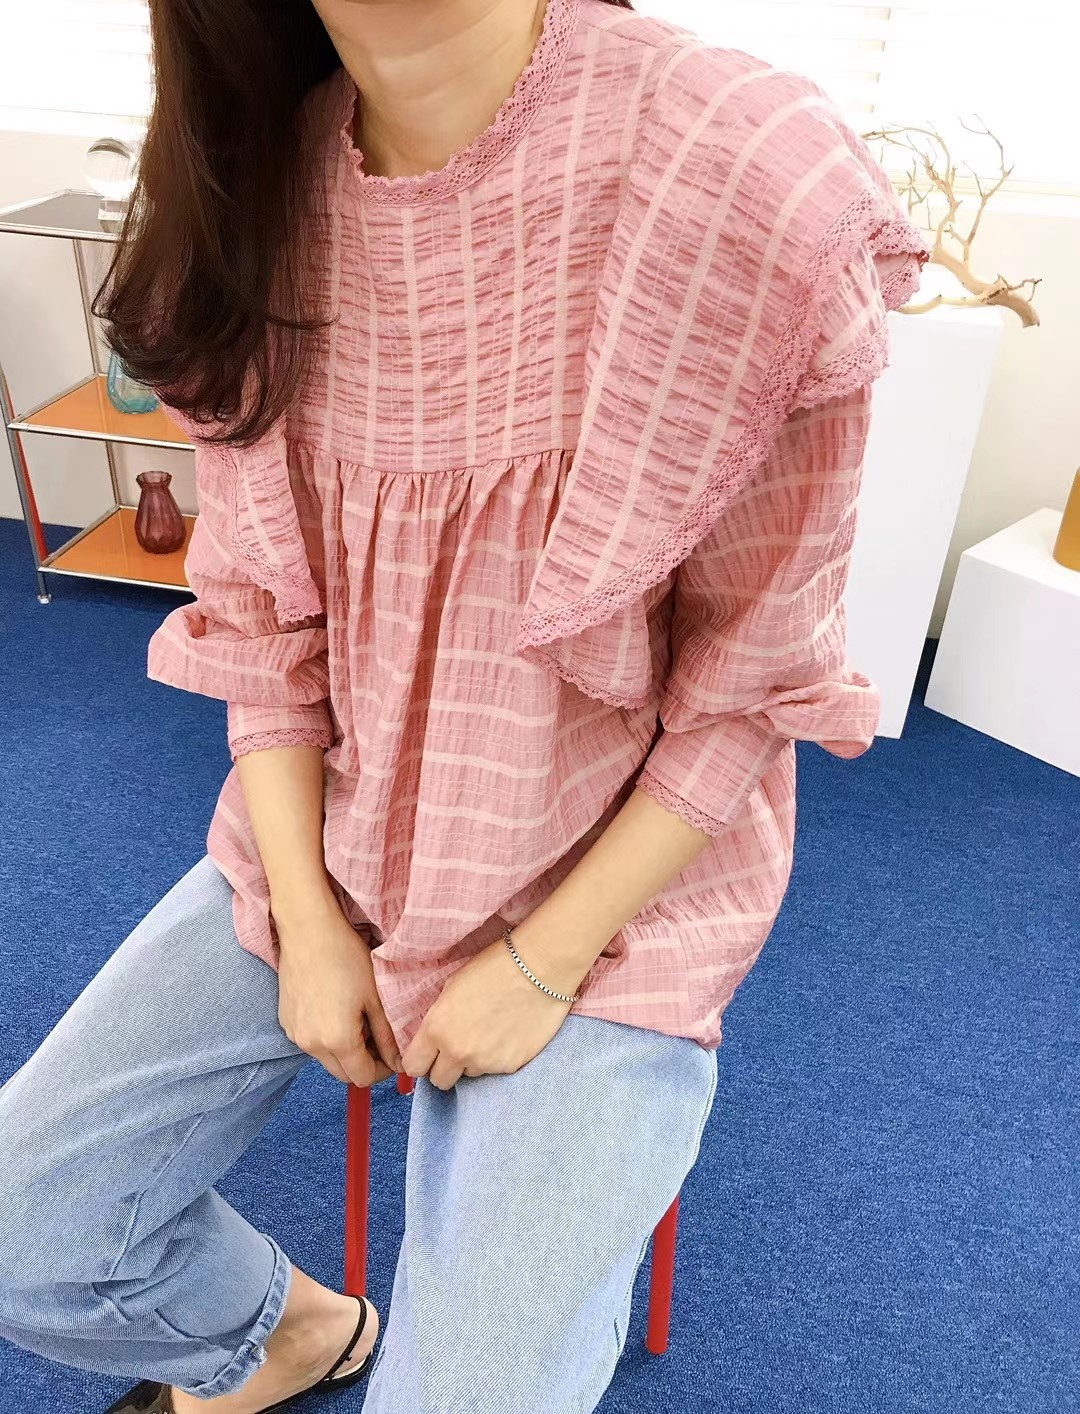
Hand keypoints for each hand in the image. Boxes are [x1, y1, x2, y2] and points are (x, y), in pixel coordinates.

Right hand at [276, 898, 401, 1087]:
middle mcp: (312, 1045)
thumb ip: (387, 1037)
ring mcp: (294, 1034)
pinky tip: (335, 1011)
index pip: (363, 1079)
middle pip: (343, 1074)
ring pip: (326, 1059)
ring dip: (344, 1052)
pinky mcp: (286, 1022)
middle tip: (377, 1040)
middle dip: (363, 1064)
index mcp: (338, 1041)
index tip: (392, 1055)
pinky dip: (325, 1038)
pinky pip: (310, 1042)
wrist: (308, 930)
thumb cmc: (346, 957)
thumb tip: (399, 1063)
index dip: (382, 1071)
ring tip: (357, 1021)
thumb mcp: (375, 998)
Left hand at [400, 933, 581, 1089]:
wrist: (540, 968)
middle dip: (445, 1067)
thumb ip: (439, 1020)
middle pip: (439, 1081)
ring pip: (469, 1074)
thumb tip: (434, 1039)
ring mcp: (486, 1062)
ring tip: (490, 1032)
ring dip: (474, 1061)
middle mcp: (458, 1051)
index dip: (420, 1060)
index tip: (429, 1054)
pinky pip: (496, 1070)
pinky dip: (498, 1057)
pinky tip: (508, 1033)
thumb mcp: (452, 987)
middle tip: (459, 1047)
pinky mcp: (511, 1066)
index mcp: (437, 1028)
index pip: (413, 1067)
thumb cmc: (495, 967)